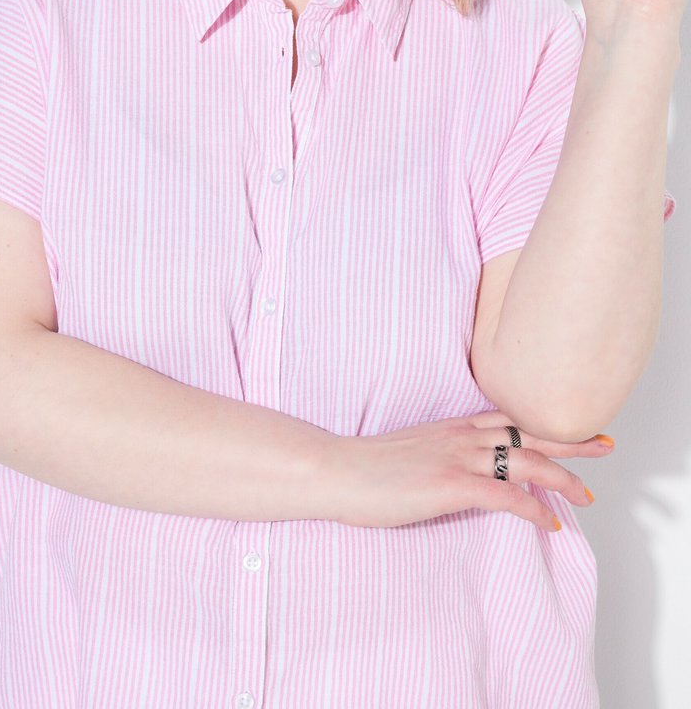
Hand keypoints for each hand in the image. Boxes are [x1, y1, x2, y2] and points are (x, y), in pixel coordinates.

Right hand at [323, 410, 612, 531]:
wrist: (336, 470)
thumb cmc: (366, 467)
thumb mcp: (412, 450)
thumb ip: (442, 453)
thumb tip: (463, 470)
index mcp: (453, 426)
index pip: (510, 419)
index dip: (546, 424)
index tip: (574, 428)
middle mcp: (462, 436)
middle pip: (529, 431)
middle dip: (571, 439)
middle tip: (605, 444)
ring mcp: (457, 458)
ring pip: (526, 460)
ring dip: (563, 477)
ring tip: (586, 495)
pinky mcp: (450, 485)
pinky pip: (506, 496)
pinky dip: (533, 509)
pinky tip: (549, 522)